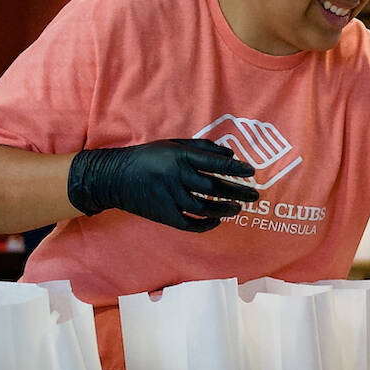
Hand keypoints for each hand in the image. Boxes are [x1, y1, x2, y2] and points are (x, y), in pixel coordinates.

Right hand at [66, 139, 258, 232]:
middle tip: (254, 195)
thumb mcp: (172, 144)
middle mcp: (176, 176)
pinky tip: (217, 220)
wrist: (115, 177)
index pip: (215, 163)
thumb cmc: (148, 157)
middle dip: (238, 191)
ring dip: (225, 209)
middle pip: (214, 187)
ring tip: (238, 208)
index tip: (251, 172)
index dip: (236, 169)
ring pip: (204, 207)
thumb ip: (201, 148)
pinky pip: (190, 224)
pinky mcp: (163, 214)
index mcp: (179, 156)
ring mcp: (170, 197)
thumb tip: (230, 155)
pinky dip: (206, 224)